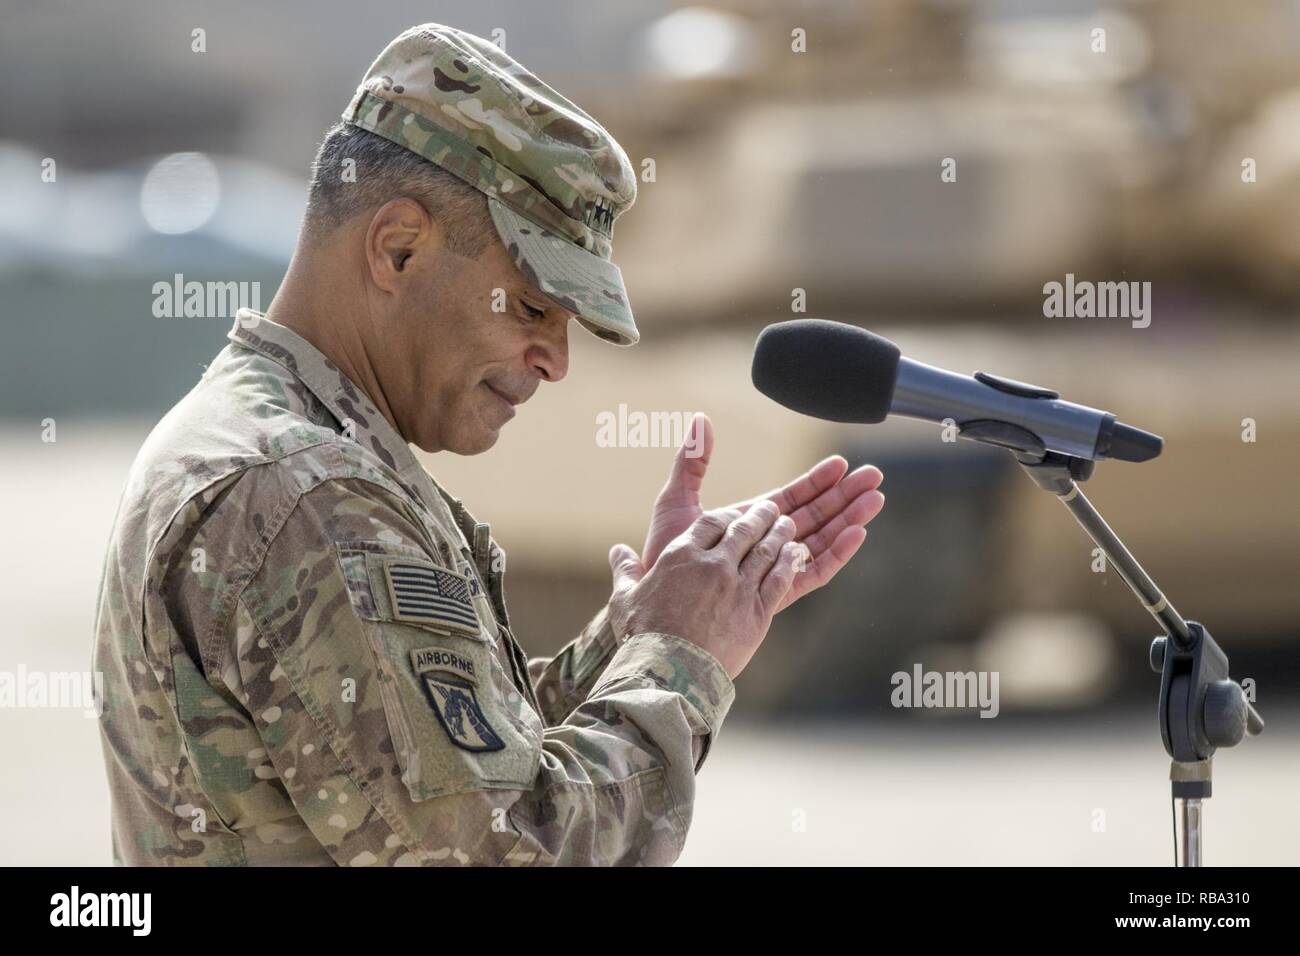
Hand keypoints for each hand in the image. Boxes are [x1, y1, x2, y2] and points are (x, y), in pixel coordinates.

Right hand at [608, 503, 800, 678]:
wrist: (669, 672)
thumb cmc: (643, 636)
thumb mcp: (625, 598)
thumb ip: (625, 571)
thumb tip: (617, 551)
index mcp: (681, 556)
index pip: (710, 522)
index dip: (726, 515)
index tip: (735, 513)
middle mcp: (714, 565)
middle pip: (743, 530)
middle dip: (759, 516)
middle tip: (770, 509)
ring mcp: (738, 587)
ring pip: (766, 551)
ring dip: (779, 534)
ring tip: (788, 524)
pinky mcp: (757, 612)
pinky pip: (779, 579)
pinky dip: (789, 562)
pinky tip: (796, 554)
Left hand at [641, 413, 883, 612]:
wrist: (656, 597)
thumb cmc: (662, 553)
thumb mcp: (677, 500)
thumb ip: (693, 462)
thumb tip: (701, 420)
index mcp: (748, 523)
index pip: (791, 498)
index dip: (817, 480)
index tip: (840, 463)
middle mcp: (765, 544)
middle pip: (815, 516)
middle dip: (844, 496)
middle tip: (874, 476)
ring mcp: (773, 568)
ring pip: (821, 541)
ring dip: (848, 520)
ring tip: (875, 500)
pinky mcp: (777, 593)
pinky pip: (813, 572)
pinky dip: (836, 554)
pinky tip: (856, 534)